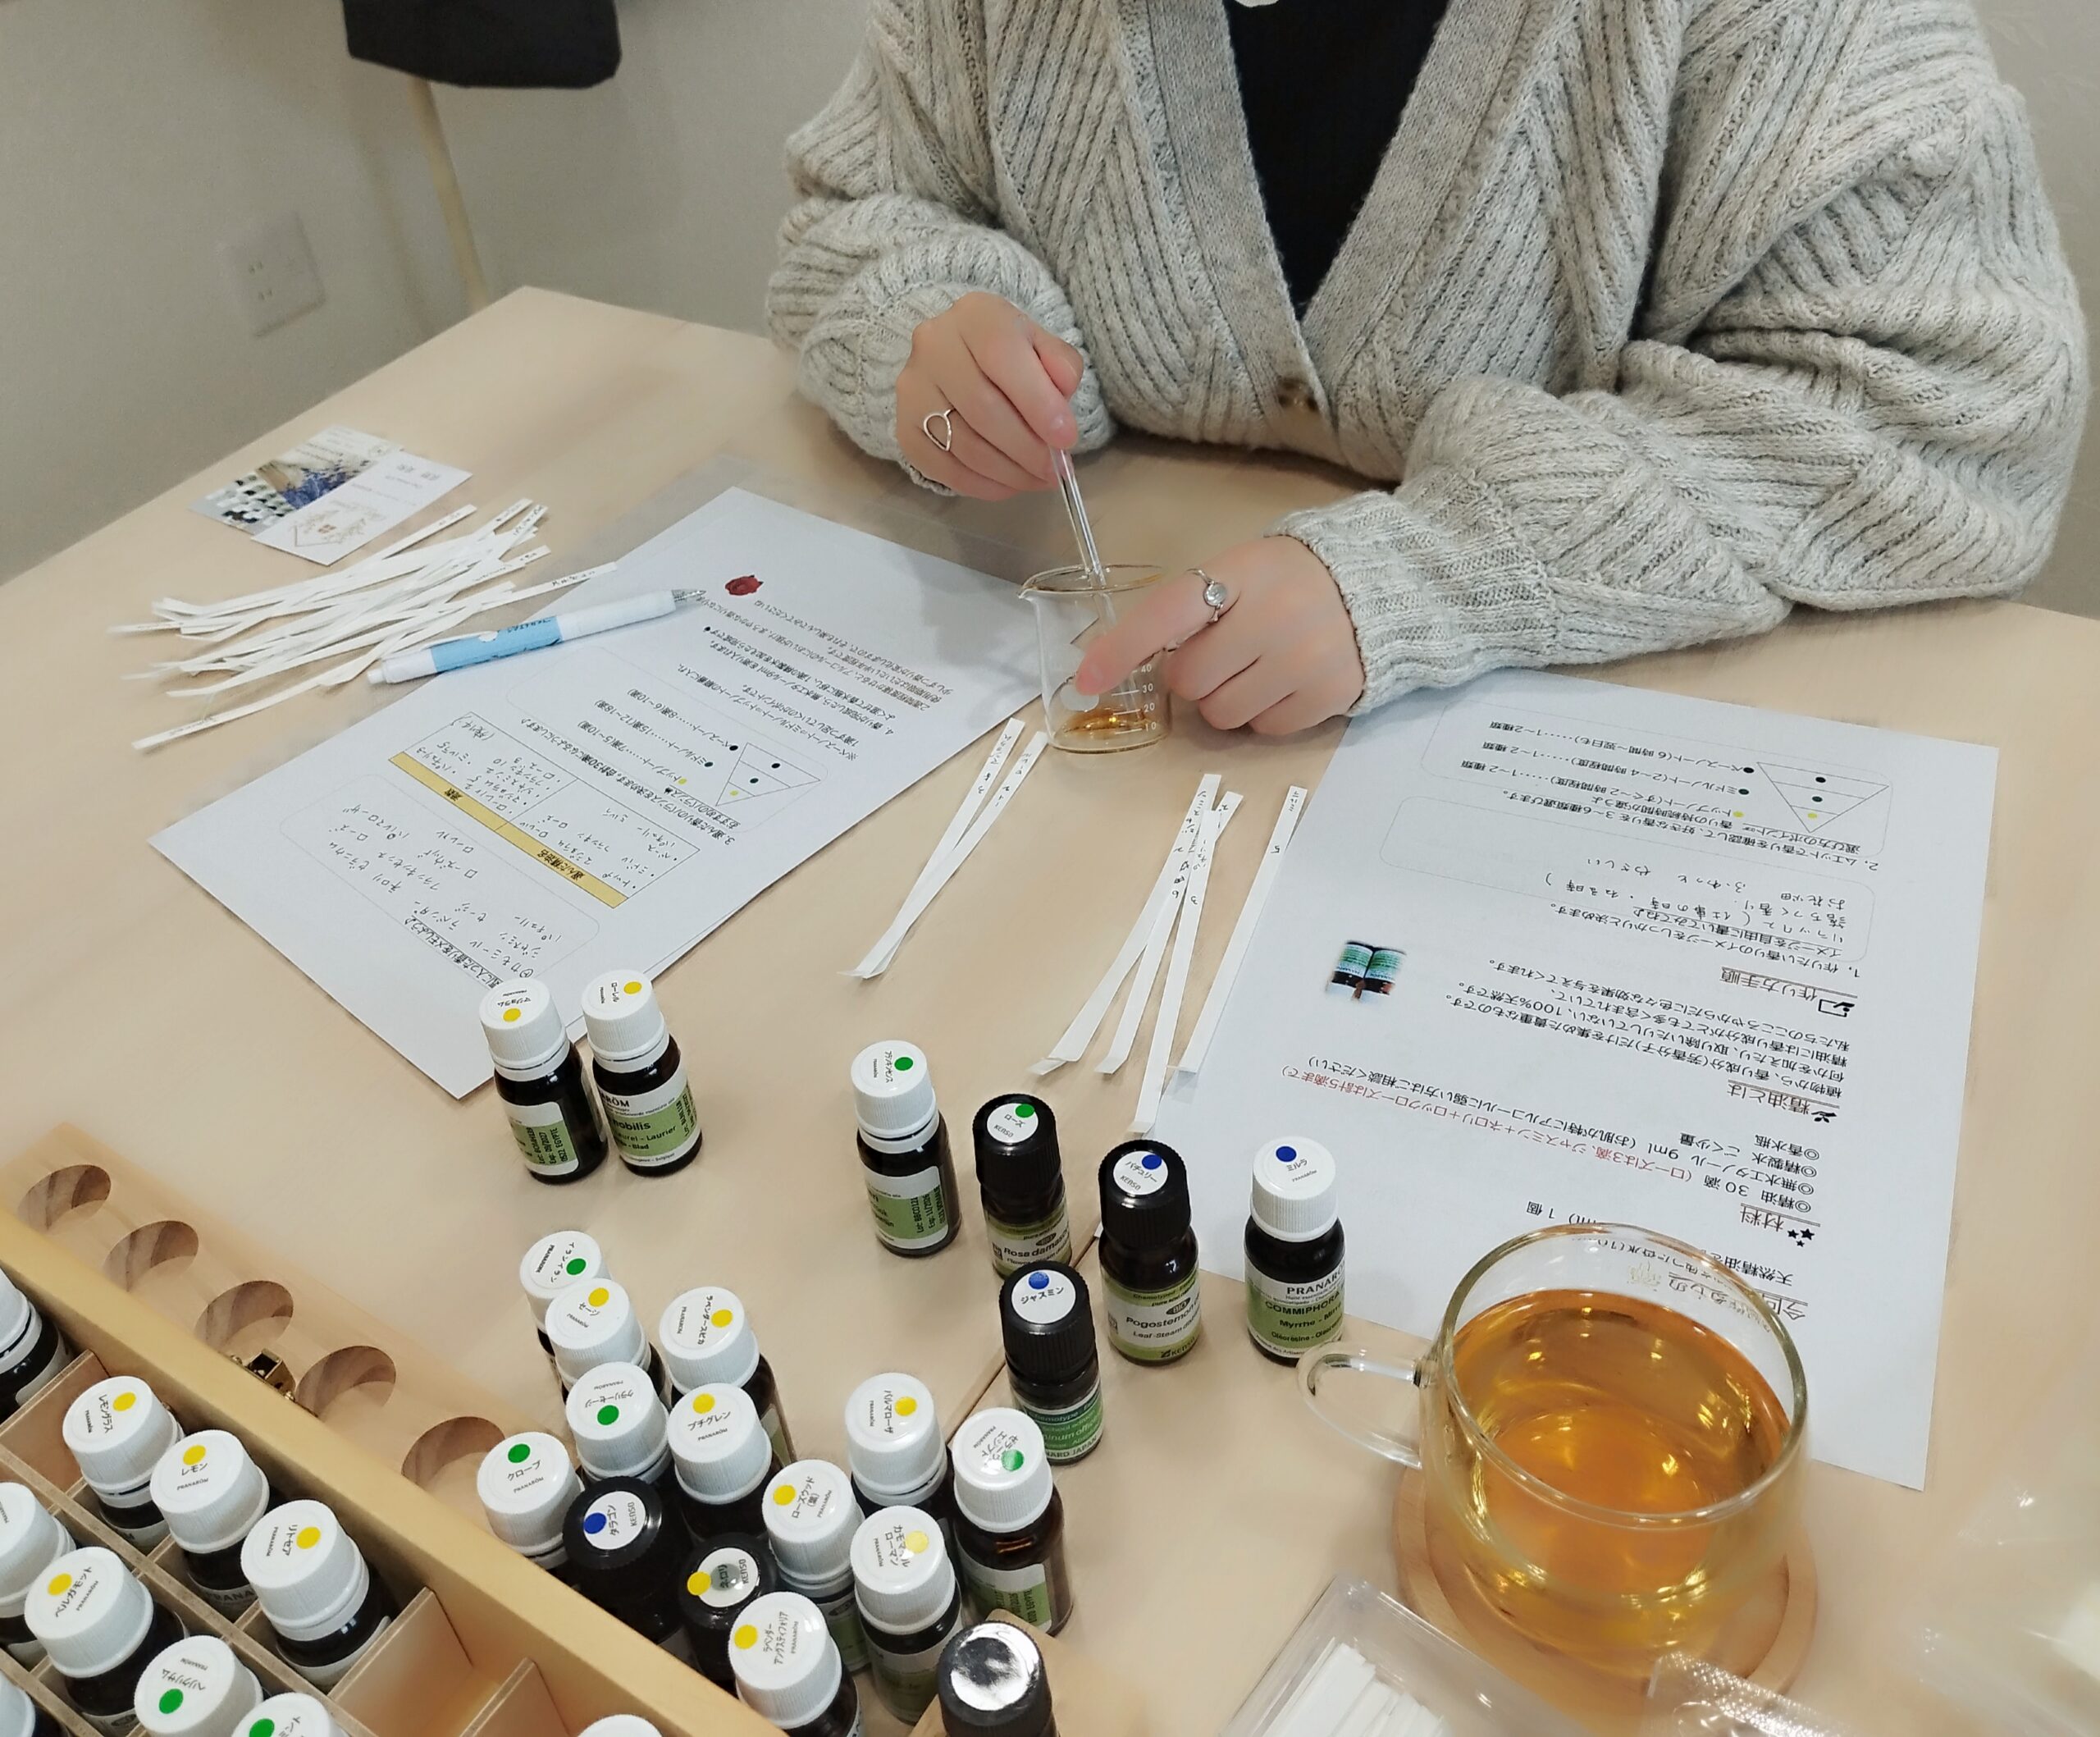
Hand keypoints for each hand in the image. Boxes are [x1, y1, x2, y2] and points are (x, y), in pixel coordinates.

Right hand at [896, 292, 1082, 498]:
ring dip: (1009, 472)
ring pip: (965, 444)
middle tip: (1055, 470)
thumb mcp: (1040, 345)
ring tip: (1038, 479)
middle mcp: (934, 346)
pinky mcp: (905, 429)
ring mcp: (913, 389)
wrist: (958, 360)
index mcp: (974, 315)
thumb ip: (1059, 363)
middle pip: (982, 408)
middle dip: (1027, 448)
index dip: (1038, 403)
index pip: (1002, 357)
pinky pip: (944, 469)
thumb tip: (1063, 392)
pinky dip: (983, 485)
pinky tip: (1009, 485)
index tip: (1066, 438)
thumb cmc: (1008, 355)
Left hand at [1074, 538, 1364, 734]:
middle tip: (1226, 652)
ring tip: (1261, 665)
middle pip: (1189, 679)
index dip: (1122, 648)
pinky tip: (1288, 681)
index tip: (1087, 680)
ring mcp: (1305, 658)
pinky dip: (1265, 712)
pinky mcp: (1329, 695)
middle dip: (1195, 674)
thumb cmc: (1292, 580)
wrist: (1382, 586)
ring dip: (1227, 698)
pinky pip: (1264, 728)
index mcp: (1242, 572)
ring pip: (1221, 713)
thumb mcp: (1242, 571)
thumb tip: (1134, 664)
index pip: (1167, 614)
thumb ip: (1194, 608)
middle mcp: (1274, 615)